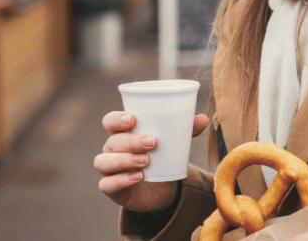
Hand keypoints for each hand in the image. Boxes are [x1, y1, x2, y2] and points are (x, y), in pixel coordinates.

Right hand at [94, 110, 209, 212]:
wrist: (161, 188)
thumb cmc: (162, 157)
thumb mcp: (173, 143)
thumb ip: (185, 130)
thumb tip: (203, 118)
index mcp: (123, 133)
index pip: (110, 121)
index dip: (116, 119)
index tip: (132, 119)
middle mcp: (112, 149)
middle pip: (112, 141)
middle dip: (131, 141)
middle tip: (154, 142)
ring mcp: (109, 170)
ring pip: (103, 162)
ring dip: (124, 160)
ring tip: (146, 161)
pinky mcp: (112, 189)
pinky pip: (107, 185)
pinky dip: (121, 180)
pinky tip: (138, 177)